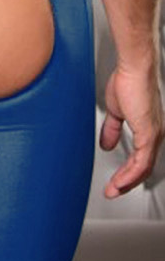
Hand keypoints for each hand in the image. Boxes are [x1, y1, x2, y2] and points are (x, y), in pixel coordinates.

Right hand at [100, 59, 164, 198]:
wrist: (133, 68)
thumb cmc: (127, 81)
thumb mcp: (115, 111)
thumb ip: (112, 129)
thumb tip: (106, 143)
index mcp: (147, 129)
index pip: (139, 159)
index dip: (126, 173)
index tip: (113, 182)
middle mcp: (154, 134)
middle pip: (143, 168)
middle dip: (125, 183)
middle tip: (111, 191)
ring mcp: (153, 135)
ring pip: (143, 168)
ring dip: (126, 182)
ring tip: (112, 190)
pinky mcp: (149, 133)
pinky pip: (141, 162)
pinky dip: (130, 174)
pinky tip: (120, 181)